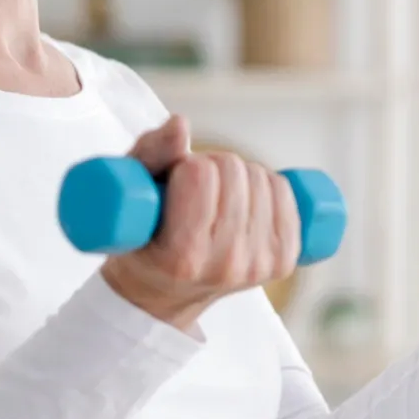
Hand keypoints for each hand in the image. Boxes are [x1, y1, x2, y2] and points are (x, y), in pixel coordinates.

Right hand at [98, 114, 301, 333]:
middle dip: (214, 166)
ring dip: (240, 176)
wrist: (163, 293)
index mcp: (182, 258)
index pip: (201, 175)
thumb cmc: (141, 235)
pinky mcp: (284, 261)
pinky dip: (267, 186)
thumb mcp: (132, 193)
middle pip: (236, 172)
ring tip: (218, 198)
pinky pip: (286, 193)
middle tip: (196, 188)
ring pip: (263, 178)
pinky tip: (246, 201)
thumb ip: (150, 152)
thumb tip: (182, 124)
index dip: (185, 166)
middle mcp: (225, 266)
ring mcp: (259, 266)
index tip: (174, 183)